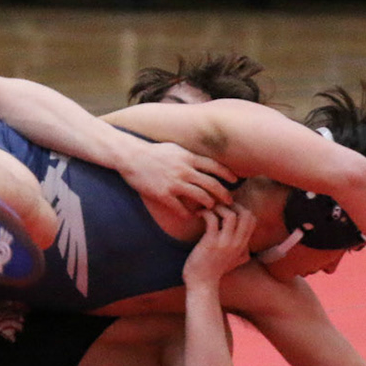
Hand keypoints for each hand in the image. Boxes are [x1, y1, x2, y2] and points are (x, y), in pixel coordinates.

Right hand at [120, 140, 237, 215]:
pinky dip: (188, 214)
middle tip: (229, 201)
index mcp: (188, 157)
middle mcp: (184, 170)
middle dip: (223, 194)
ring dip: (209, 204)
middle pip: (211, 184)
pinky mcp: (163, 194)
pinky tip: (191, 217)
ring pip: (200, 197)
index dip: (227, 174)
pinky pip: (181, 208)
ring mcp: (174, 183)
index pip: (214, 166)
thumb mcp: (174, 148)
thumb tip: (202, 161)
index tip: (235, 181)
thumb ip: (189, 156)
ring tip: (212, 208)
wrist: (130, 156)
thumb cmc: (152, 151)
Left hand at [183, 204, 255, 285]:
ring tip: (208, 209)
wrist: (201, 284)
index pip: (252, 219)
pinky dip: (205, 212)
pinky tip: (198, 215)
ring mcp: (224, 243)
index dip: (241, 208)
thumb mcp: (234, 263)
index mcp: (242, 245)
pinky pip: (212, 219)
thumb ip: (242, 254)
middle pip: (246, 214)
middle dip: (232, 204)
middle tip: (217, 206)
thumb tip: (248, 250)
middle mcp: (236, 243)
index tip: (227, 209)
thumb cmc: (214, 271)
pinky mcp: (210, 243)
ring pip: (231, 215)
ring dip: (218, 207)